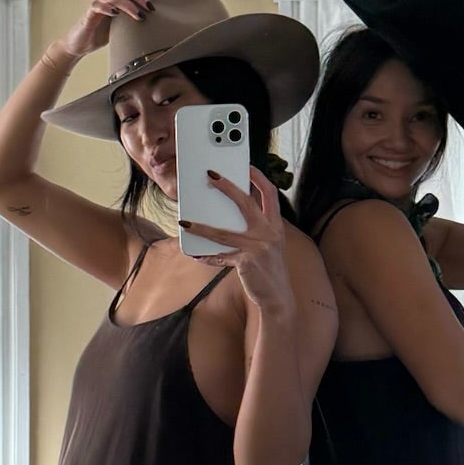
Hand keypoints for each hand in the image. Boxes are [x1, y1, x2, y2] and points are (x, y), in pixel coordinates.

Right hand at [60, 0, 161, 59]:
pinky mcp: (89, 13)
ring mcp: (98, 4)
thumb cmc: (101, 34)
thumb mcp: (123, 26)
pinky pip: (98, 6)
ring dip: (130, 4)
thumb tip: (158, 22)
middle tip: (150, 7)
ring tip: (140, 14)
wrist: (80, 44)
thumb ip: (135, 19)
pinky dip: (108, 8)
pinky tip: (116, 13)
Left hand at [179, 167, 294, 314]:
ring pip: (224, 232)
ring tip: (185, 222)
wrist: (278, 298)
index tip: (247, 166)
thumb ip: (254, 232)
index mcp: (275, 227)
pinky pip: (220, 256)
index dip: (259, 178)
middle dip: (227, 186)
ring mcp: (258, 248)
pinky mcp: (246, 262)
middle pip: (246, 202)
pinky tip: (195, 254)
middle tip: (210, 175)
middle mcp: (269, 234)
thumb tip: (225, 219)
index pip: (270, 194)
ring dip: (201, 227)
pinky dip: (206, 256)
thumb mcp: (269, 247)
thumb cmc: (269, 271)